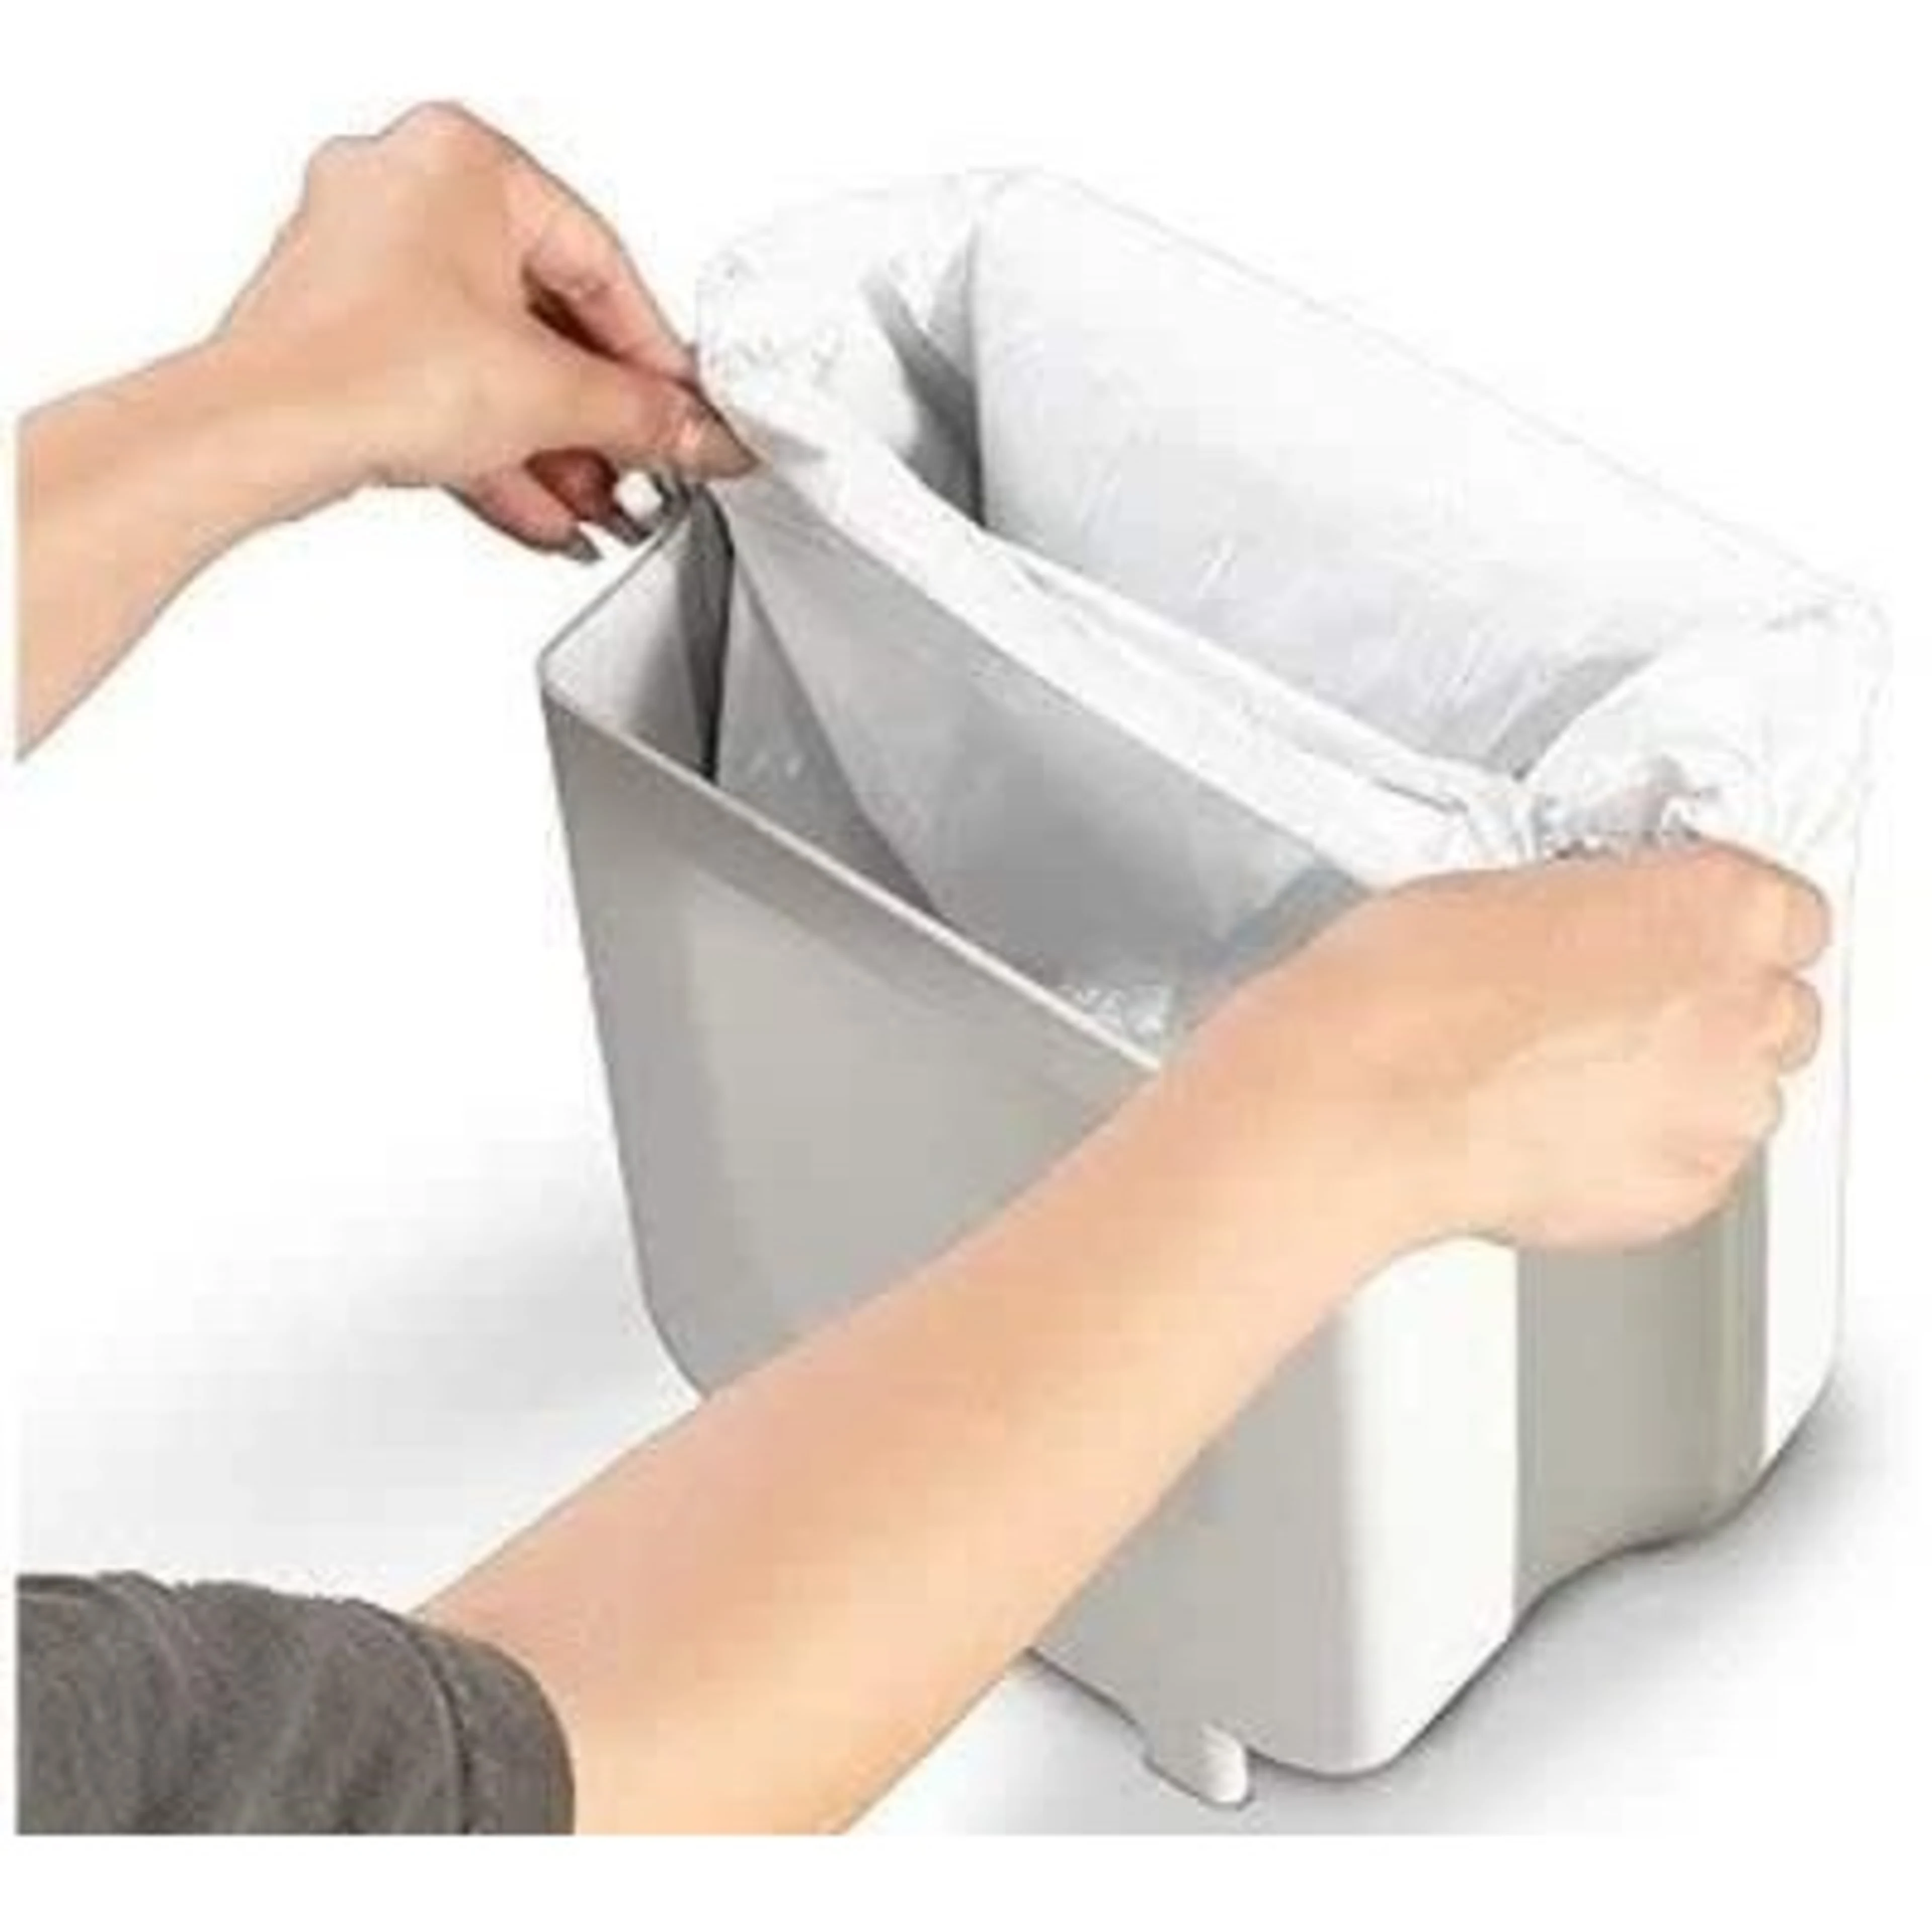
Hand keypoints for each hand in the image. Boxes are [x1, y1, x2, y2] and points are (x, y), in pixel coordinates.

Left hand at [219, 100, 750, 554]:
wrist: (258, 435)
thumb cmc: (365, 371)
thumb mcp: (551, 395)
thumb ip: (642, 415)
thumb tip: (699, 434)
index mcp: (461, 159)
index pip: (598, 261)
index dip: (653, 354)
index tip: (682, 409)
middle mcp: (403, 191)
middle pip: (543, 314)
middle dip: (595, 413)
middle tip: (641, 463)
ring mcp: (361, 260)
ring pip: (490, 357)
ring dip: (550, 441)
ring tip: (595, 498)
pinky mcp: (336, 329)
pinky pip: (440, 381)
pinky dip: (491, 441)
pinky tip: (537, 503)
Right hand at [1156, 842, 1827, 1256]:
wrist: (1361, 1101)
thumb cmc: (1407, 988)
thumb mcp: (1509, 888)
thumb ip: (1600, 913)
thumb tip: (1599, 935)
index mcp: (1717, 906)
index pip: (1788, 912)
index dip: (1718, 933)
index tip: (1675, 942)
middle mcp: (1742, 1008)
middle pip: (1777, 1009)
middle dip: (1709, 1014)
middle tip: (1616, 1014)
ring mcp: (1719, 1110)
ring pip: (1739, 1098)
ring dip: (1678, 1089)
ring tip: (1571, 1082)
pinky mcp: (1682, 1195)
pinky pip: (1692, 1172)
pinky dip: (1639, 1157)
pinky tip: (1557, 1132)